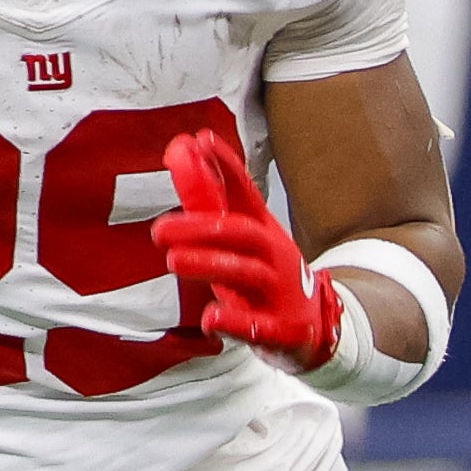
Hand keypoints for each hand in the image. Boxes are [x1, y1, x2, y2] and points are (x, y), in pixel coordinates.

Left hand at [150, 131, 338, 368]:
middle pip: (240, 232)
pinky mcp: (281, 329)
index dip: (225, 165)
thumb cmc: (265, 277)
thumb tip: (183, 150)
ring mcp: (280, 292)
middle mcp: (274, 254)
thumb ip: (210, 199)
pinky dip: (235, 322)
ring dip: (209, 264)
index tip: (200, 140)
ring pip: (247, 273)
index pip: (245, 191)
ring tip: (174, 261)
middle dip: (200, 228)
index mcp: (262, 229)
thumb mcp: (240, 239)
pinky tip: (210, 318)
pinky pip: (259, 326)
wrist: (311, 330)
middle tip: (159, 230)